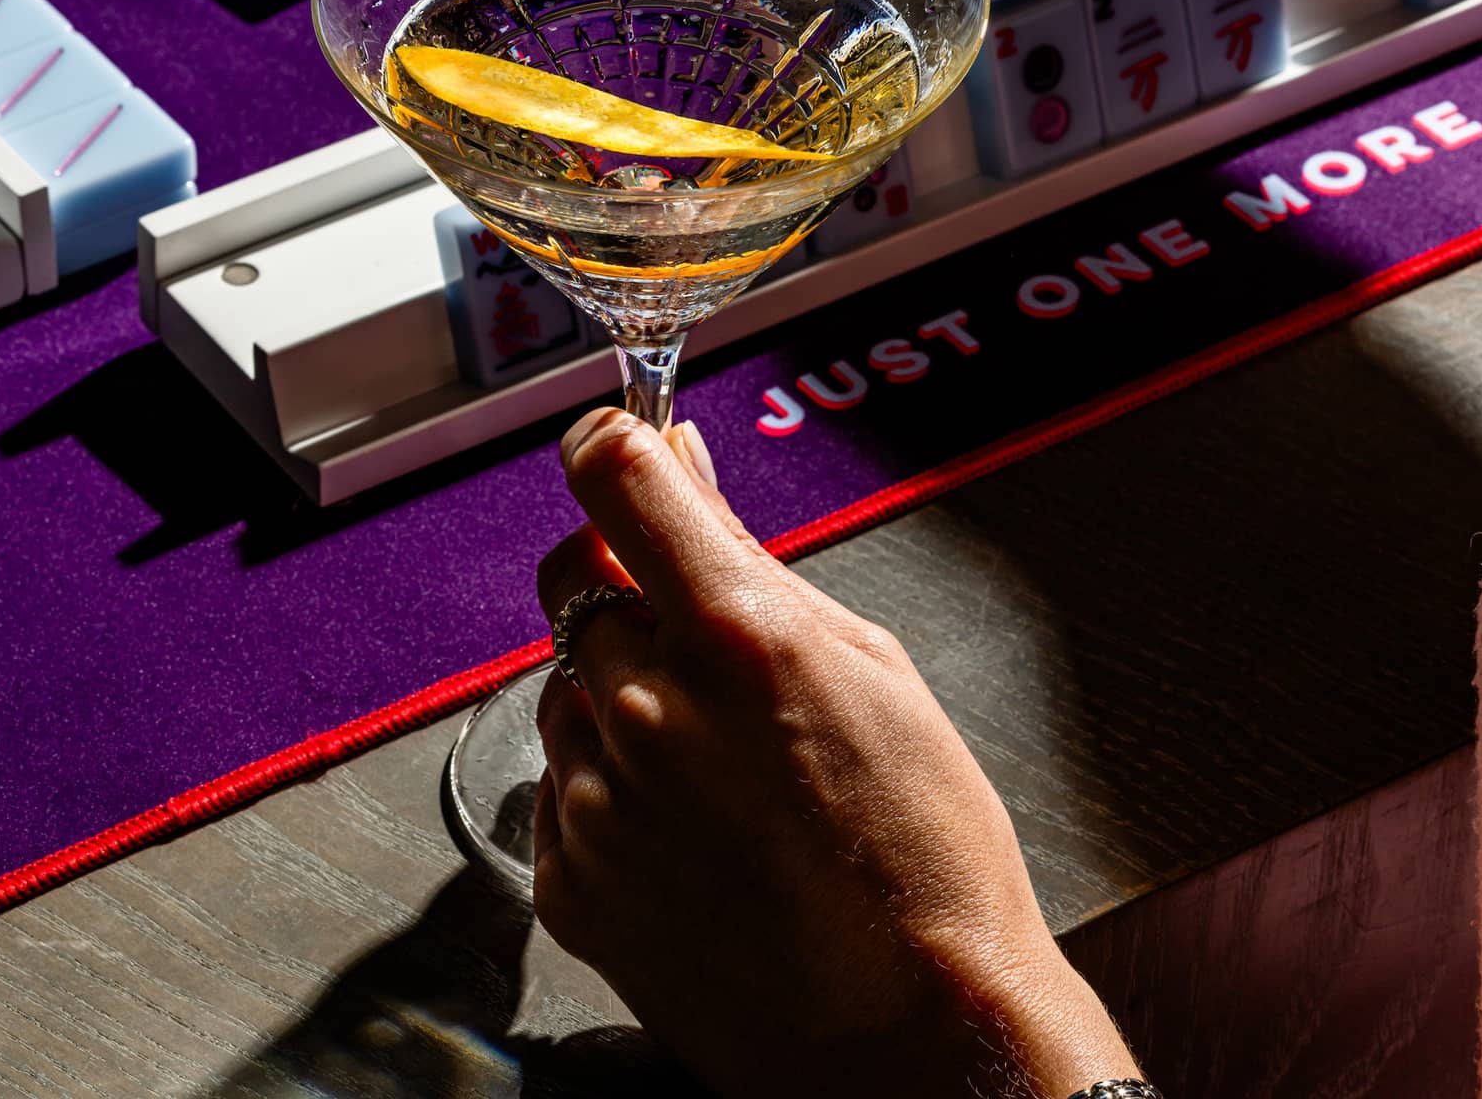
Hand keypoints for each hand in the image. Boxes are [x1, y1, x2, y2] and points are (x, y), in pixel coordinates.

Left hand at [533, 406, 1139, 1098]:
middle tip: (699, 631)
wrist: (915, 1034)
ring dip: (618, 689)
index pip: (612, 477)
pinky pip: (559, 784)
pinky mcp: (570, 883)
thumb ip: (747, 556)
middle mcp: (650, 709)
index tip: (618, 448)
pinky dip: (607, 782)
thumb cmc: (922, 849)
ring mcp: (601, 802)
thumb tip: (678, 466)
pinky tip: (692, 823)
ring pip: (564, 684)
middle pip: (574, 577)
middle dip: (624, 581)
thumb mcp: (870, 662)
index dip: (611, 446)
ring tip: (719, 760)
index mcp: (736, 636)